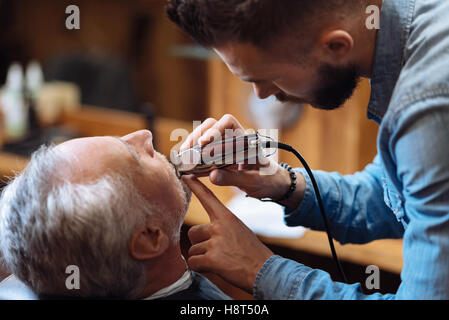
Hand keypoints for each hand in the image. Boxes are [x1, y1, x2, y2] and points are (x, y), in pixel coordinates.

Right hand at [180, 114, 305, 207]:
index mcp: (245, 139)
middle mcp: (234, 139)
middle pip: (211, 126)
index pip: (229, 122)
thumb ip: (233, 178)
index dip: (215, 129)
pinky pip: (203, 153)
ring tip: (183, 157)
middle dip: (198, 136)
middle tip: (188, 151)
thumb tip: (212, 175)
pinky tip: (186, 165)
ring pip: (204, 138)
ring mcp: (225, 147)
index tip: (204, 142)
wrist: (272, 185)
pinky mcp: (219, 158)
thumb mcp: (253, 181)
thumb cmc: (267, 180)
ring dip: (192, 145)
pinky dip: (193, 158)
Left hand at [182, 174, 273, 292]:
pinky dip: (201, 268)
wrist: (265, 271)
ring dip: (202, 258)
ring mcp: (215, 242)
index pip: (207, 197)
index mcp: (227, 217)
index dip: (195, 186)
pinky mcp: (212, 259)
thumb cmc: (252, 253)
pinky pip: (193, 263)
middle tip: (218, 251)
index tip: (185, 175)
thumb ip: (220, 228)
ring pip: (193, 250)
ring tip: (221, 261)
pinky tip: (216, 268)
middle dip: (200, 243)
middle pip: (193, 232)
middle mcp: (219, 226)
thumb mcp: (239, 231)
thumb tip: (199, 235)